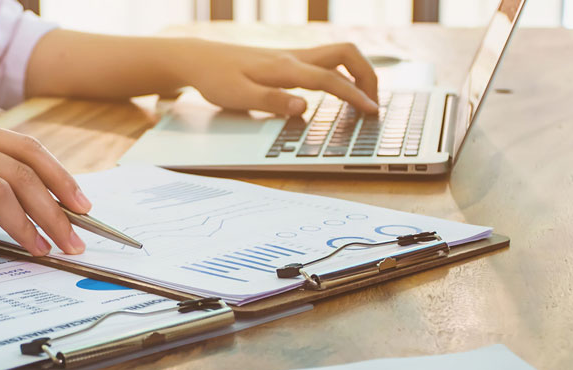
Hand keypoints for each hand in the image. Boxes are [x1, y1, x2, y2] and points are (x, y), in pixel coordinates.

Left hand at [172, 40, 378, 115]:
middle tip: (372, 104)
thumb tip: (303, 108)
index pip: (330, 79)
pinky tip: (340, 91)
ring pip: (339, 55)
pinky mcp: (289, 61)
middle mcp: (294, 58)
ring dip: (358, 73)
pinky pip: (326, 62)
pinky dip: (343, 74)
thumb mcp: (238, 97)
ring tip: (363, 100)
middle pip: (346, 54)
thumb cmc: (216, 79)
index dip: (354, 95)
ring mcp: (293, 57)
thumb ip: (272, 103)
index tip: (371, 111)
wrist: (200, 59)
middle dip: (368, 76)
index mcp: (285, 68)